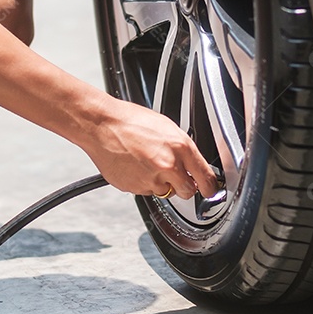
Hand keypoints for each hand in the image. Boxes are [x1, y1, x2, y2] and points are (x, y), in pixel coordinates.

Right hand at [80, 98, 219, 199]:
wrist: (102, 125)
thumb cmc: (131, 121)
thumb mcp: (167, 127)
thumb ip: (183, 149)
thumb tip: (194, 165)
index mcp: (181, 147)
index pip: (206, 178)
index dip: (210, 187)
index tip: (210, 191)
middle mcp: (168, 166)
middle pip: (188, 192)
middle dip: (184, 186)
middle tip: (175, 175)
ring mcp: (150, 179)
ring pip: (165, 192)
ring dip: (161, 183)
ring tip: (147, 163)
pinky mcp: (134, 188)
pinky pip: (146, 191)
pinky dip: (143, 182)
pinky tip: (135, 166)